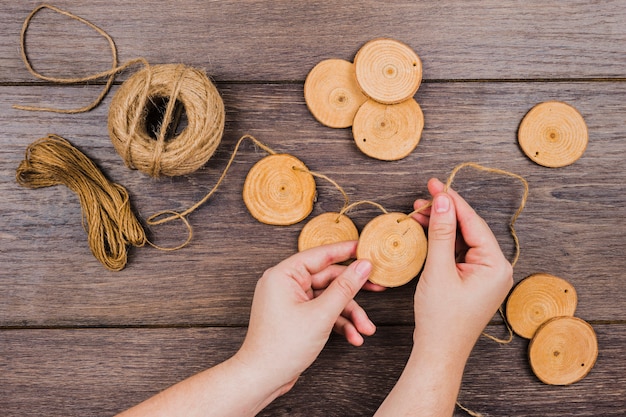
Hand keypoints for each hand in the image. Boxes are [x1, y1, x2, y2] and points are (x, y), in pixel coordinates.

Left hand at [234, 241, 375, 396]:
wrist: (263, 378)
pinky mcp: (296, 316)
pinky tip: (353, 337)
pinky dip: (338, 323)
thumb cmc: (282, 346)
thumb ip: (345, 288)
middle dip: (354, 293)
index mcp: (284, 275)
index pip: (321, 255)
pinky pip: (322, 311)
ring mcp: (291, 301)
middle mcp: (286, 284)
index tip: (367, 248)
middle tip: (379, 288)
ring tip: (366, 329)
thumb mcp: (321, 314)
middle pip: (328, 279)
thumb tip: (363, 266)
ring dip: (349, 314)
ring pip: (329, 298)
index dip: (346, 251)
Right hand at [411, 178, 512, 358]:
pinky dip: (443, 243)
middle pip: (469, 229)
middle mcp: (496, 269)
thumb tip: (443, 202)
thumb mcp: (438, 270)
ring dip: (441, 227)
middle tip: (421, 197)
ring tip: (418, 213)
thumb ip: (442, 232)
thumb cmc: (440, 318)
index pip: (472, 222)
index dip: (452, 200)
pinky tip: (427, 232)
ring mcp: (485, 276)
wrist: (438, 351)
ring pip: (463, 240)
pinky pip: (459, 254)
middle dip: (444, 212)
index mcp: (495, 265)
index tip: (434, 183)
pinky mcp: (473, 281)